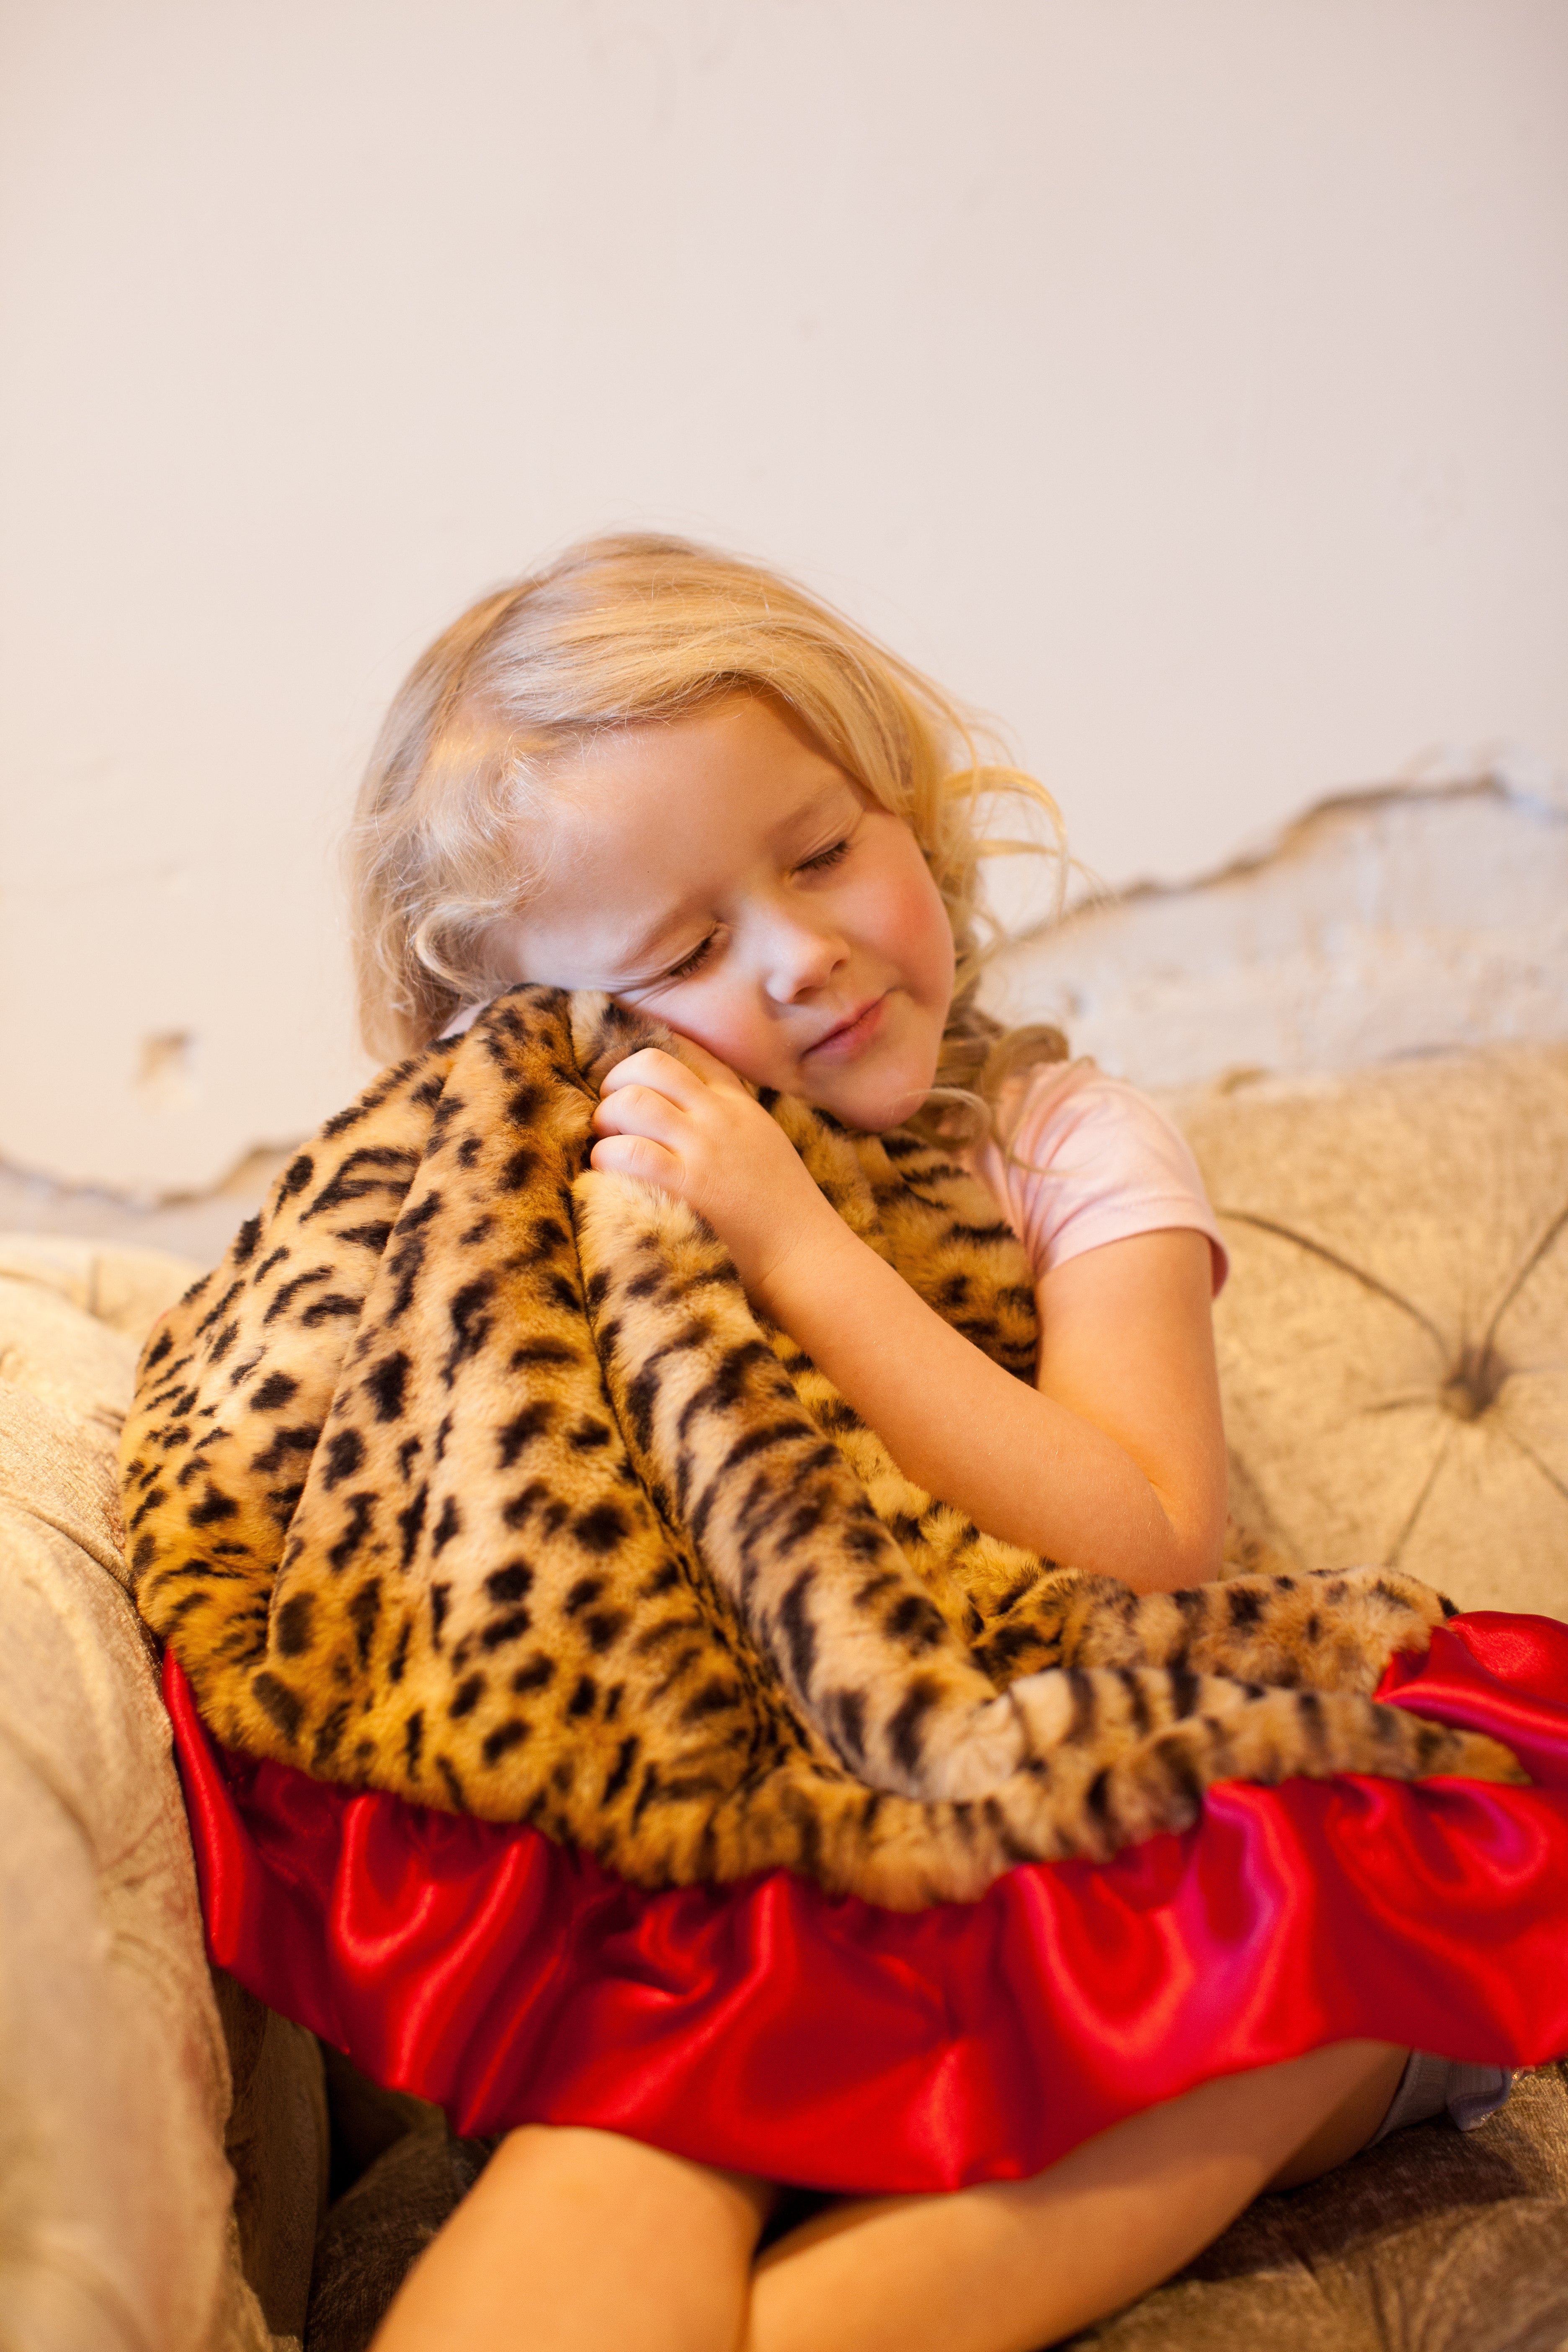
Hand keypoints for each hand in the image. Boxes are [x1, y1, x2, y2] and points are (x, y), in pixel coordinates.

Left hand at [589, 1039, 841, 1306]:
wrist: (804, 1255)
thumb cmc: (780, 1210)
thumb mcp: (763, 1143)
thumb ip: (729, 1118)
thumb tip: (680, 1106)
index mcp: (738, 1104)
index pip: (689, 1051)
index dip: (647, 1062)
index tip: (630, 1083)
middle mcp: (720, 1117)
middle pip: (651, 1065)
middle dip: (616, 1086)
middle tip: (612, 1120)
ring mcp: (704, 1149)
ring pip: (632, 1102)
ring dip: (605, 1122)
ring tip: (609, 1149)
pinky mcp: (687, 1187)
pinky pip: (629, 1153)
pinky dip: (606, 1159)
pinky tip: (609, 1178)